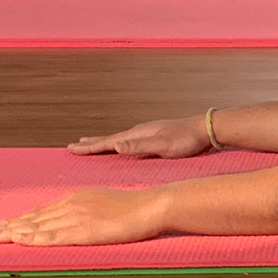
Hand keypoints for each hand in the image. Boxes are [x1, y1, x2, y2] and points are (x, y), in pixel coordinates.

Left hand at [0, 187, 168, 245]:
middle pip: (35, 217)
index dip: (22, 219)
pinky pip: (52, 236)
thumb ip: (87, 208)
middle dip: (10, 225)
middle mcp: (72, 205)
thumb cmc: (134, 205)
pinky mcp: (83, 230)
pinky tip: (18, 241)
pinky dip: (33, 239)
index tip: (5, 223)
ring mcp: (76, 217)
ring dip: (13, 232)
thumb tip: (76, 216)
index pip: (43, 211)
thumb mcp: (105, 201)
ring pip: (38, 226)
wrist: (150, 205)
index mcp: (77, 198)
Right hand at [68, 116, 211, 157]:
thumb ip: (140, 145)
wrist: (207, 129)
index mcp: (138, 134)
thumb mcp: (162, 145)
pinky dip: (119, 143)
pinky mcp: (157, 136)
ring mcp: (148, 133)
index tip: (71, 149)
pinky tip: (123, 145)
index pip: (108, 142)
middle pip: (110, 138)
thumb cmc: (187, 139)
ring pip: (119, 138)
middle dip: (92, 143)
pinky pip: (130, 140)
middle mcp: (140, 131)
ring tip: (92, 143)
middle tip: (73, 146)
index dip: (90, 147)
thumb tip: (116, 145)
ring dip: (104, 142)